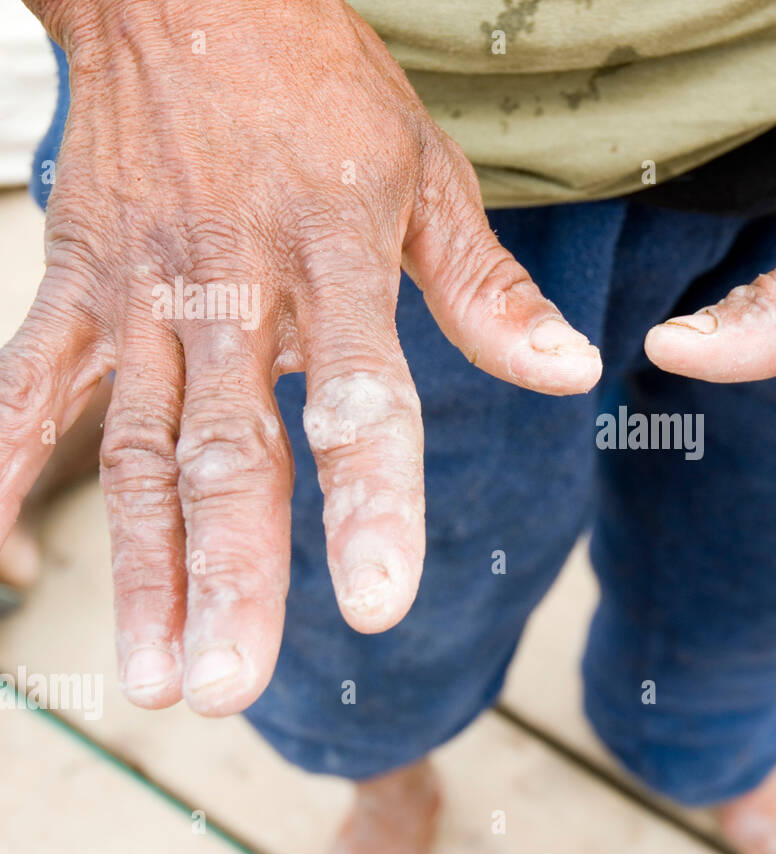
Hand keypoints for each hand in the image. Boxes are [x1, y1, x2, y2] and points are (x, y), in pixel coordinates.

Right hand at [4, 0, 599, 713]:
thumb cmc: (325, 93)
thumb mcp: (427, 176)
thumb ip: (486, 290)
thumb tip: (571, 373)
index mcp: (335, 260)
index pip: (360, 400)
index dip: (369, 503)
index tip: (377, 604)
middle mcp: (234, 287)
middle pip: (229, 450)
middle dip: (232, 574)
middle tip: (226, 689)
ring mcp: (143, 289)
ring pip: (136, 445)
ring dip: (142, 566)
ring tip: (153, 675)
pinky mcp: (73, 279)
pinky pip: (23, 382)